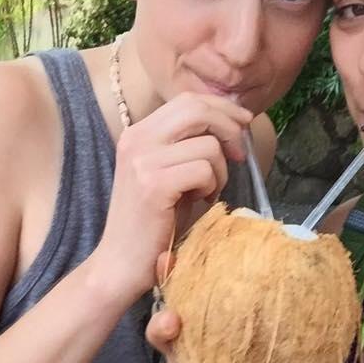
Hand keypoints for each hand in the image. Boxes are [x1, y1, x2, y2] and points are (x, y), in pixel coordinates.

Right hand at [93, 92, 251, 298]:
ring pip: (208, 144)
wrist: (120, 262)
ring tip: (208, 191)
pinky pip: (204, 170)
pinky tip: (200, 202)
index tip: (243, 124)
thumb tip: (233, 121)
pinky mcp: (154, 185)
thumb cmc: (153, 221)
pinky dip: (211, 186)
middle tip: (239, 155)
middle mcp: (136, 140)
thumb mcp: (169, 172)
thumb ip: (189, 144)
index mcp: (138, 133)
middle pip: (197, 109)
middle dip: (230, 128)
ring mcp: (142, 161)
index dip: (222, 107)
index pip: (188, 100)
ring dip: (220, 170)